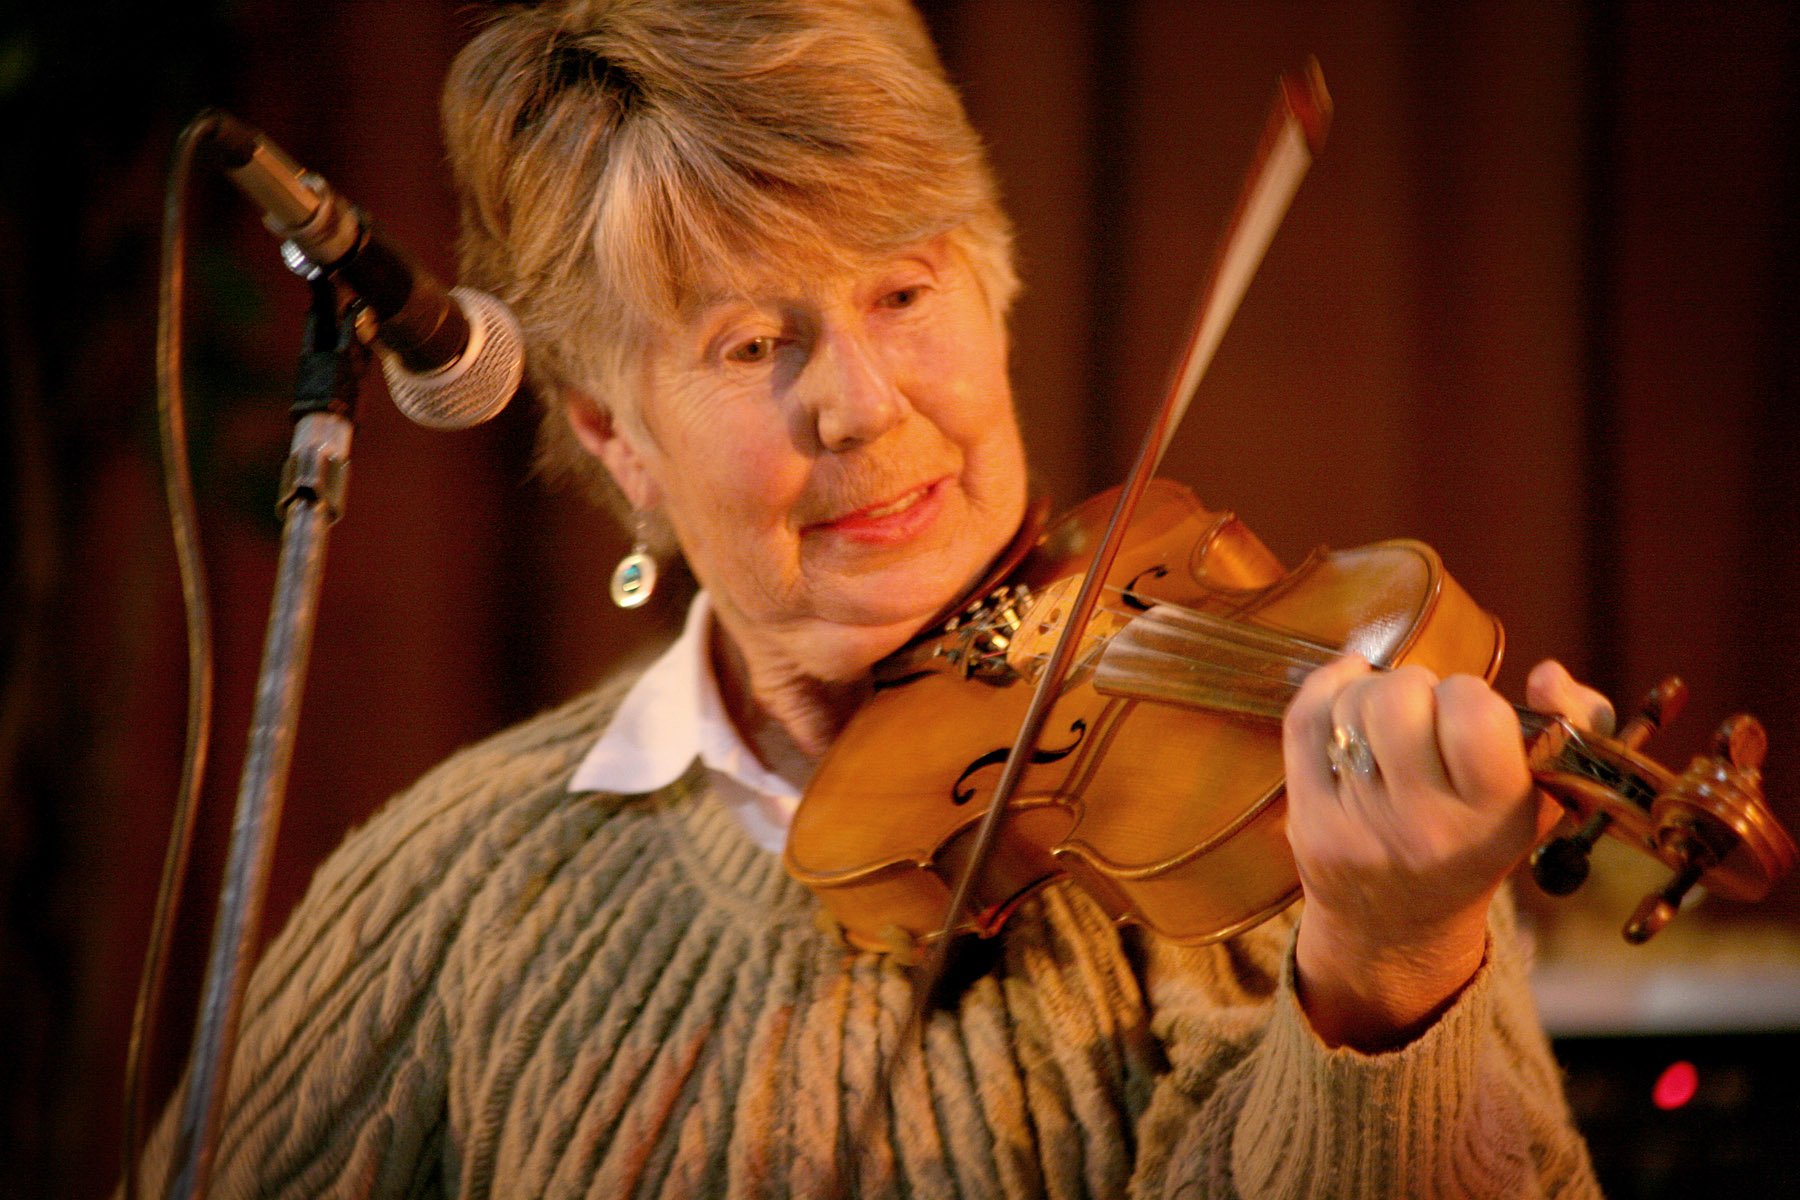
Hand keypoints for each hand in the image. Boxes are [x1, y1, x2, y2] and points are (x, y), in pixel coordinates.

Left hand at [1281, 656, 1611, 1048]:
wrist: (1399, 926)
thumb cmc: (1478, 840)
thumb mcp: (1546, 795)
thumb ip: (1578, 725)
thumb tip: (1547, 674)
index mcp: (1494, 819)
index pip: (1475, 714)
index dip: (1469, 695)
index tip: (1468, 713)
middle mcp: (1424, 827)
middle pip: (1399, 699)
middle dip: (1415, 688)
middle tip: (1424, 715)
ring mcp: (1357, 824)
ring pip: (1350, 704)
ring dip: (1371, 694)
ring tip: (1388, 724)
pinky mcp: (1307, 820)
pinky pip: (1304, 719)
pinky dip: (1327, 689)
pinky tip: (1348, 695)